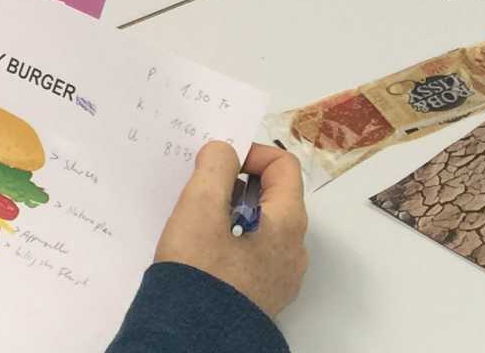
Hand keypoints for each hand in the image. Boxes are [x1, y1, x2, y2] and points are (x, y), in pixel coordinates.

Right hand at [154, 141, 306, 315]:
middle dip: (238, 184)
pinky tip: (205, 249)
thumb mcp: (200, 208)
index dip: (251, 154)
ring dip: (234, 213)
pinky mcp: (262, 295)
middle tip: (204, 189)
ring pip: (263, 227)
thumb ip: (215, 168)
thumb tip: (224, 150)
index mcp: (288, 223)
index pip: (284, 166)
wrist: (190, 339)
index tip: (219, 160)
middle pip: (274, 197)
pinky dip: (234, 241)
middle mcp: (293, 250)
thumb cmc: (199, 275)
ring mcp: (280, 276)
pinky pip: (255, 254)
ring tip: (200, 219)